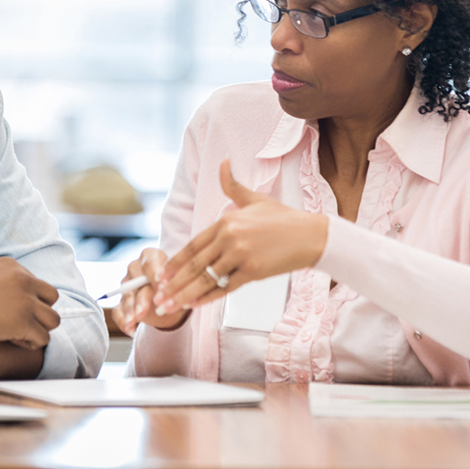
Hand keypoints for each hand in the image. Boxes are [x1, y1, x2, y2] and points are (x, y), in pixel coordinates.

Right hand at [0, 257, 59, 348]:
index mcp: (12, 266)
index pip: (37, 285)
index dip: (28, 301)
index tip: (12, 311)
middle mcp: (23, 280)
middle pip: (51, 298)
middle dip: (40, 312)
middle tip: (21, 323)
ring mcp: (25, 301)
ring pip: (53, 320)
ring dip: (38, 329)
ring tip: (18, 335)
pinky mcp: (23, 322)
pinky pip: (43, 338)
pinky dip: (30, 343)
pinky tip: (12, 341)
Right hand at [110, 248, 188, 335]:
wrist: (172, 302)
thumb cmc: (177, 287)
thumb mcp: (180, 284)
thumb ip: (176, 286)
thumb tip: (171, 293)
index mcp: (151, 257)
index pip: (150, 262)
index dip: (155, 274)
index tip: (161, 287)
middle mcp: (136, 268)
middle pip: (135, 281)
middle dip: (140, 297)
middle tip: (144, 310)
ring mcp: (127, 285)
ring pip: (127, 297)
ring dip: (130, 310)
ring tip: (133, 321)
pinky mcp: (122, 302)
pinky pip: (118, 311)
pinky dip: (123, 321)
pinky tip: (130, 330)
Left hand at [154, 159, 327, 313]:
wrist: (311, 235)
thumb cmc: (284, 219)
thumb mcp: (254, 199)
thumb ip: (232, 185)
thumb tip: (223, 162)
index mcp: (226, 221)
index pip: (193, 245)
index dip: (176, 262)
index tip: (161, 274)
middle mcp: (230, 238)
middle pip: (195, 264)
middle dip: (174, 282)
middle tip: (157, 296)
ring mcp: (241, 255)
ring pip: (207, 278)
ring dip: (186, 294)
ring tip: (170, 306)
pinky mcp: (253, 272)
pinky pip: (225, 288)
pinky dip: (208, 298)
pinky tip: (195, 305)